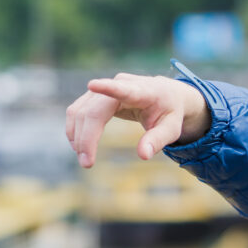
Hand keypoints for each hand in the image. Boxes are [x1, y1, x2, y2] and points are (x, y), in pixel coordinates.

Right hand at [65, 73, 210, 167]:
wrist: (165, 94)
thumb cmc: (169, 112)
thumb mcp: (172, 128)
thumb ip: (158, 140)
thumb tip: (143, 155)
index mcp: (143, 91)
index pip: (124, 89)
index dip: (108, 88)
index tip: (93, 85)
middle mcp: (120, 84)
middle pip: (93, 110)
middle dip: (86, 137)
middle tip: (87, 164)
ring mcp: (105, 88)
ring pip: (80, 110)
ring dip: (77, 135)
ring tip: (84, 159)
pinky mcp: (96, 95)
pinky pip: (78, 111)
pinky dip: (76, 129)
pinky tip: (79, 146)